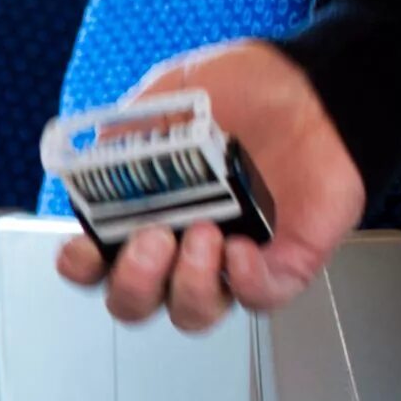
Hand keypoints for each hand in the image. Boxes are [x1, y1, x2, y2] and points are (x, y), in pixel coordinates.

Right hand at [54, 41, 363, 330]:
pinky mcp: (282, 264)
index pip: (98, 261)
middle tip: (152, 239)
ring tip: (204, 233)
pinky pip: (257, 300)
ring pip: (192, 314)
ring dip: (186, 286)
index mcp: (147, 208)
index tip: (85, 246)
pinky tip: (242, 247)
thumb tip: (95, 155)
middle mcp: (181, 243)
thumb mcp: (175, 93)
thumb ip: (131, 125)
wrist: (317, 87)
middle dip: (133, 283)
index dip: (83, 267)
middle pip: (136, 302)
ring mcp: (230, 258)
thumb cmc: (248, 89)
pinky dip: (243, 283)